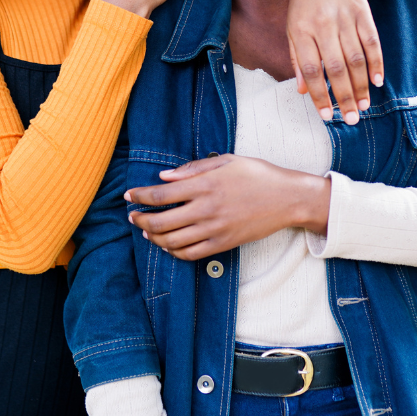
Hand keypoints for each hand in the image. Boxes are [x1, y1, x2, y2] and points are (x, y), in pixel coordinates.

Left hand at [125, 155, 330, 260]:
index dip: (139, 197)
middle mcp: (206, 209)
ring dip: (153, 236)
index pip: (160, 195)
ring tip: (146, 230)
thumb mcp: (227, 161)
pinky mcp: (223, 244)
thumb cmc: (258, 175)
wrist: (287, 199)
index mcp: (205, 185)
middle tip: (132, 215)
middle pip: (160, 221)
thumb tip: (164, 177)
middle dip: (140, 219)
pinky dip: (173, 251)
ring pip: (172, 240)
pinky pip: (190, 254)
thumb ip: (193, 169)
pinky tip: (168, 244)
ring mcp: (214, 229)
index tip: (129, 196)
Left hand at [288, 0, 383, 124]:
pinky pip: (372, 41)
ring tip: (363, 106)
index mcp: (301, 30)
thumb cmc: (303, 2)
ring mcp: (345, 17)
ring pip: (356, 58)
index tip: (328, 116)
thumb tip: (303, 91)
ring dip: (361, 85)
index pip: (312, 70)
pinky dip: (376, 63)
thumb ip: (297, 59)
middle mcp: (323, 25)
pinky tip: (377, 81)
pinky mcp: (363, 12)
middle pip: (336, 68)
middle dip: (345, 97)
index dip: (320, 95)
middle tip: (352, 119)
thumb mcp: (292, 28)